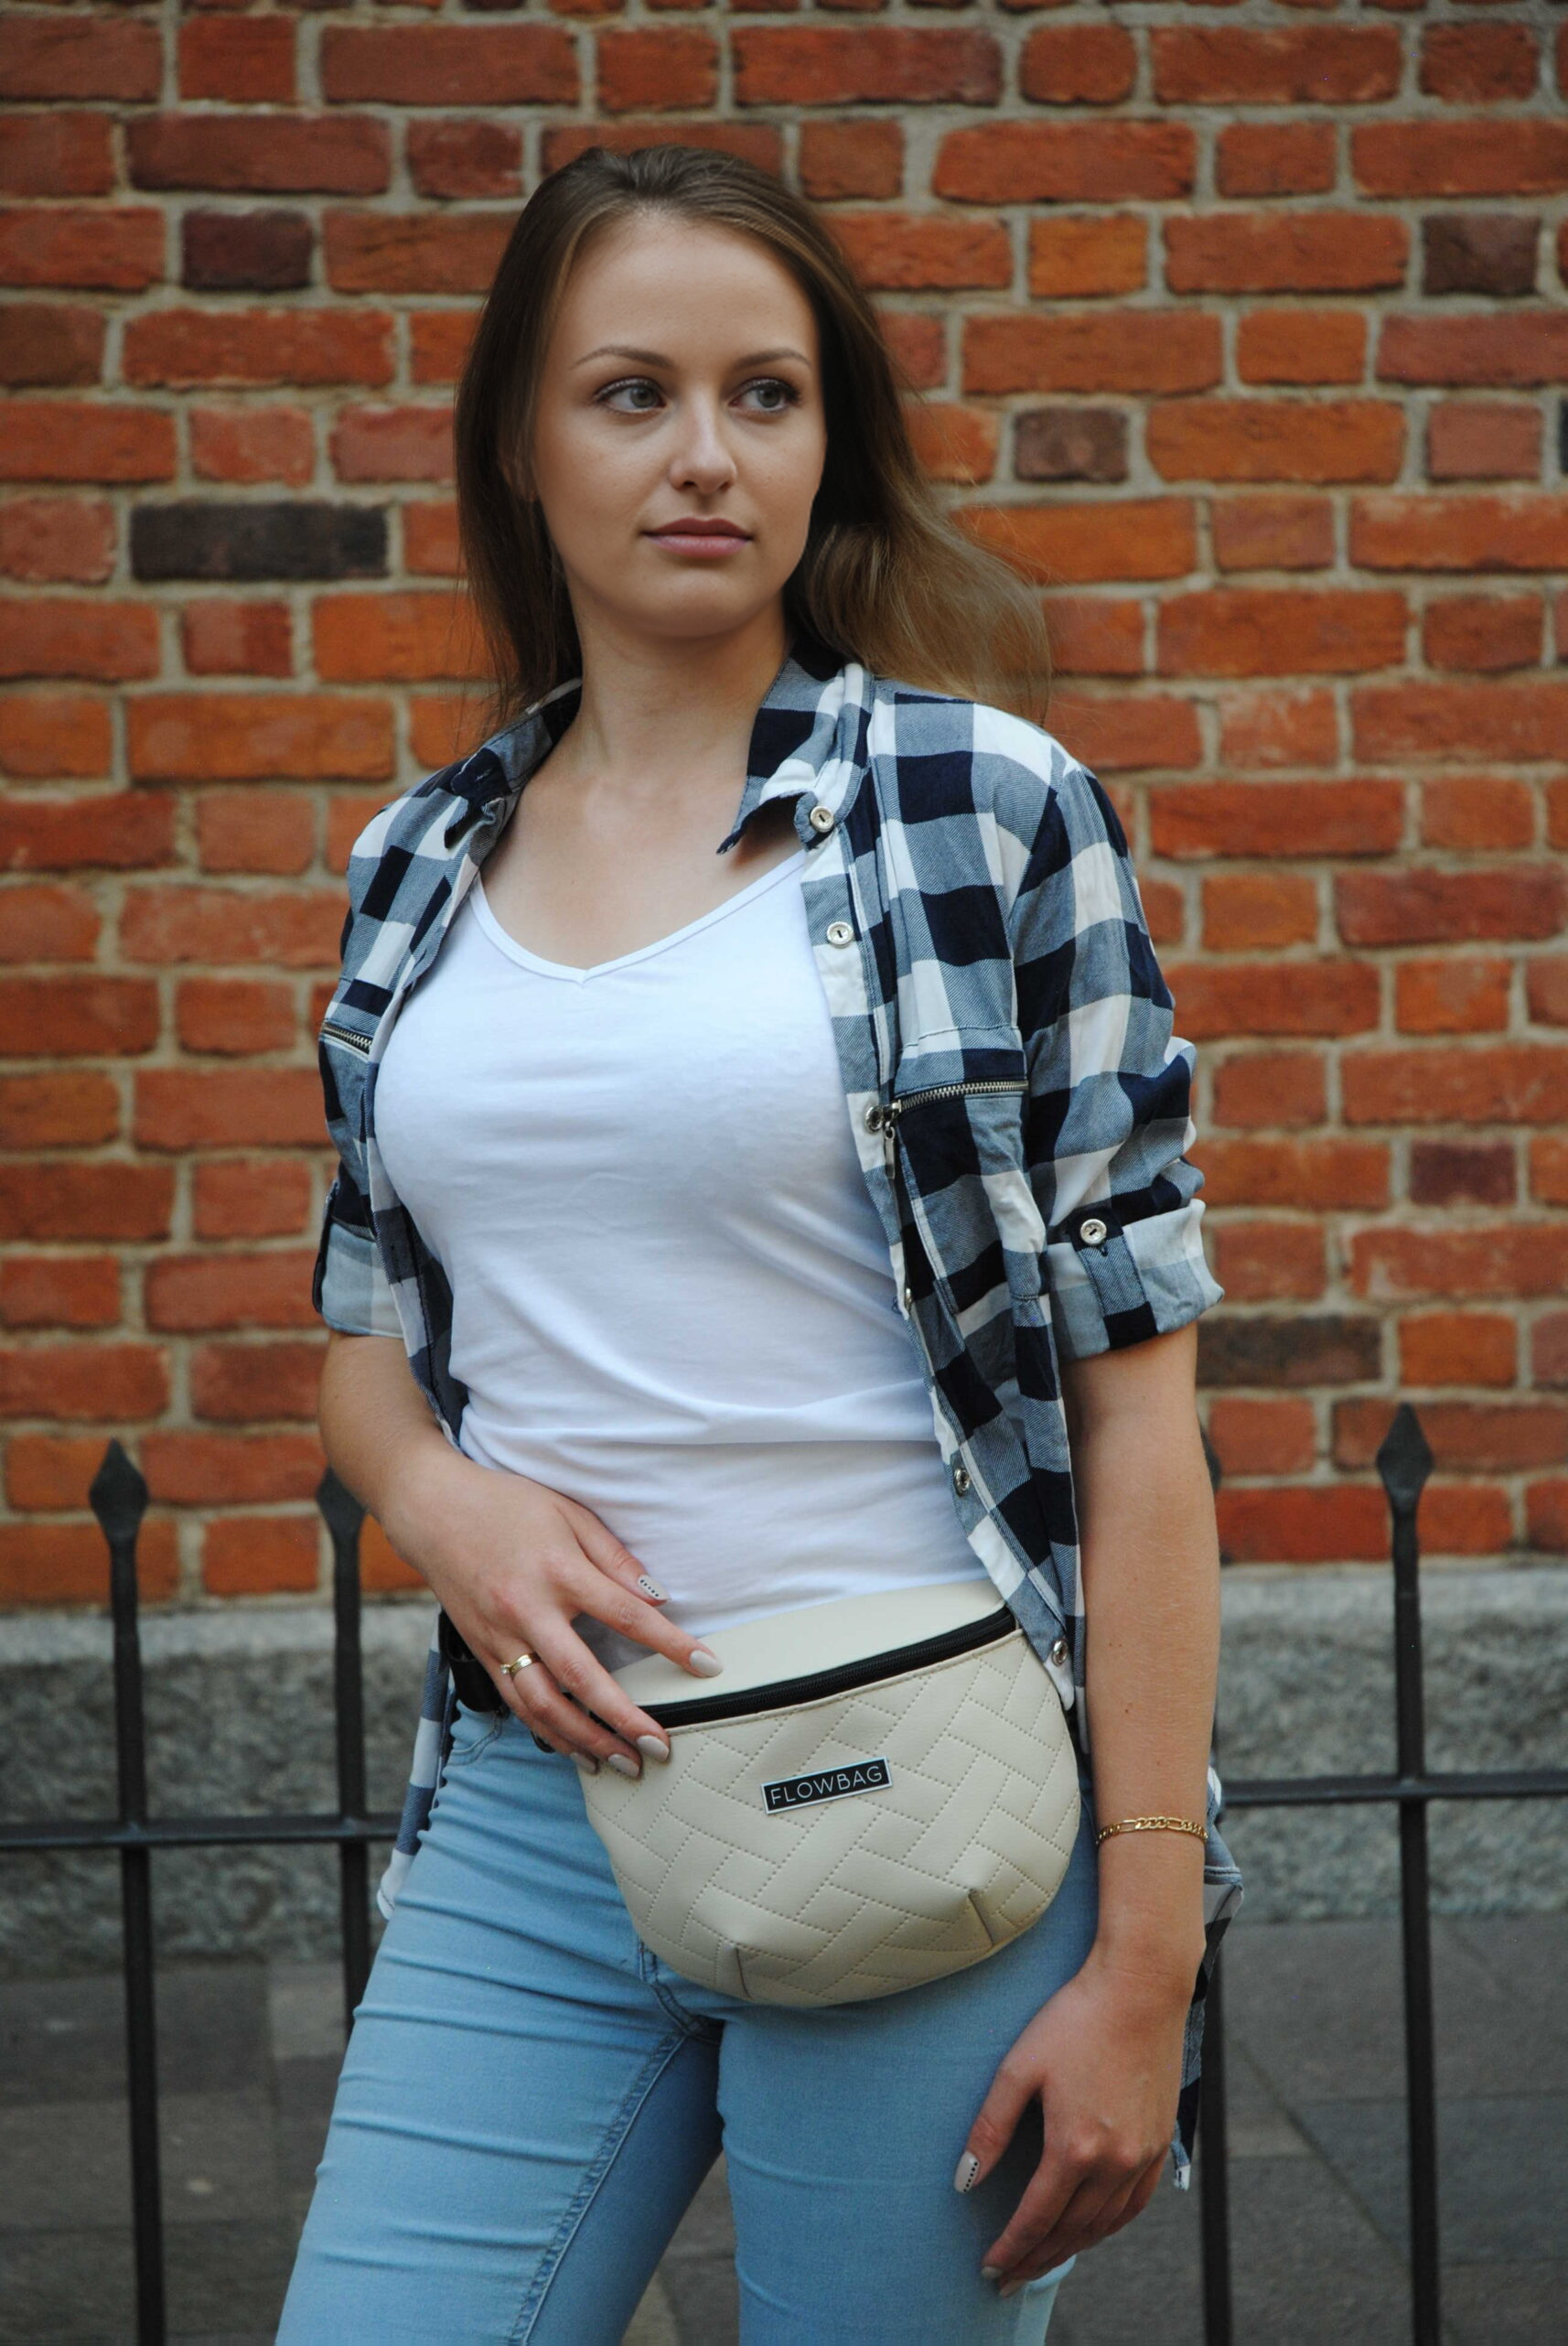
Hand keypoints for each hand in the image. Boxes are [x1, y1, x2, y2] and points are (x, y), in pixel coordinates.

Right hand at [384, 1442, 718, 1776]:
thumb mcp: (569, 1513)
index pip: (627, 1614)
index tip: (707, 1667)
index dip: (671, 1643)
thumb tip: (656, 1596)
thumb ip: (613, 1557)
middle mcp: (527, 1610)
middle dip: (623, 1718)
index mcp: (558, 1570)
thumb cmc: (507, 1503)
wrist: (432, 1509)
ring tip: (622, 1763)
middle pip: (582, 1677)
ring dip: (585, 1740)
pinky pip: (516, 1702)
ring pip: (543, 1704)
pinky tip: (574, 1750)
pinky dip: (546, 1732)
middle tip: (659, 1746)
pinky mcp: (481, 1650)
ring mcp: (500, 1636)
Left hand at [955, 1944, 1192, 2297]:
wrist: (1141, 1988)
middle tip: (1008, 2278)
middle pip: (1070, 2230)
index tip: (989, 2269)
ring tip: (1042, 2259)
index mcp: (1075, 2146)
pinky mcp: (1162, 2141)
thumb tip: (964, 2181)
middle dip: (1036, 2258)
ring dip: (1071, 2248)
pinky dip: (1110, 2226)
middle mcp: (1115, 2161)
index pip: (1036, 2217)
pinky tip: (1092, 2229)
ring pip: (1104, 2224)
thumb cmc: (1075, 2018)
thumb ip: (990, 2129)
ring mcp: (1143, 2154)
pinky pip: (1135, 2205)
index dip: (1011, 2247)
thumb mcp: (1020, 2067)